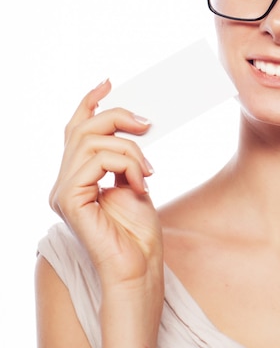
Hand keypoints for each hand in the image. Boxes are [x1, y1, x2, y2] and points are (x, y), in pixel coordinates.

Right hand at [49, 80, 162, 288]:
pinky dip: (127, 166)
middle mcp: (64, 182)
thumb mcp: (134, 180)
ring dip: (131, 152)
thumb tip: (136, 121)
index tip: (109, 83)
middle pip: (83, 129)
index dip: (89, 103)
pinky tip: (141, 185)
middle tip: (148, 124)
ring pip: (94, 143)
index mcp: (77, 177)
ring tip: (149, 173)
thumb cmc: (138, 230)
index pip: (75, 130)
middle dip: (118, 118)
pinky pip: (98, 162)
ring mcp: (63, 192)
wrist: (140, 264)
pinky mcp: (70, 200)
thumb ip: (125, 155)